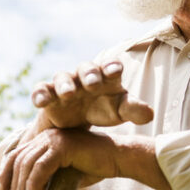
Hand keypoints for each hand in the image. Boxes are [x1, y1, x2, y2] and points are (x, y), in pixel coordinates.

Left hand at [0, 128, 115, 189]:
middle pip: (18, 161)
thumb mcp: (64, 173)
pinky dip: (34, 184)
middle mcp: (46, 136)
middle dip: (14, 186)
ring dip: (23, 189)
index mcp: (44, 140)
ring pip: (27, 165)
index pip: (16, 156)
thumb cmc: (94, 167)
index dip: (5, 174)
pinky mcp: (63, 146)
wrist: (118, 158)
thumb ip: (47, 178)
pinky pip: (41, 167)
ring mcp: (54, 139)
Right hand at [29, 60, 153, 133]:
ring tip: (68, 94)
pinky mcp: (48, 95)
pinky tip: (40, 101)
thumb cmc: (103, 109)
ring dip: (64, 84)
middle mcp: (84, 76)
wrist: (76, 122)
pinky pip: (41, 90)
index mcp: (106, 76)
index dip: (112, 67)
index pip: (110, 66)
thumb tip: (150, 114)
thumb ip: (134, 110)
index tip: (115, 71)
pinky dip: (39, 94)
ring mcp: (65, 84)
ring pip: (62, 78)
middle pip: (86, 68)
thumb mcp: (119, 111)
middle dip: (89, 74)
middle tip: (92, 83)